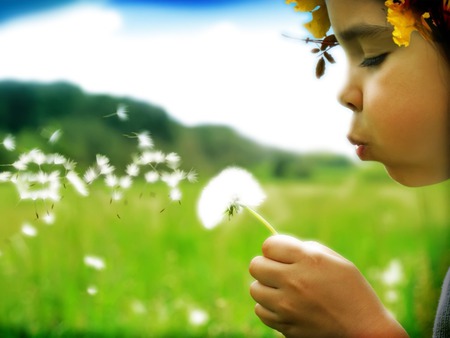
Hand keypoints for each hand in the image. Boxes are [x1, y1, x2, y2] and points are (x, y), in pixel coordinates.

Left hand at [249, 235, 407, 337]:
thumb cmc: (351, 290)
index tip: (282, 254)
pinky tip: (285, 306)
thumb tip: (278, 247)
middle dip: (266, 265)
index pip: (268, 245)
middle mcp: (294, 281)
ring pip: (254, 289)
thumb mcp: (334, 261)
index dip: (274, 248)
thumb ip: (304, 249)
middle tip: (279, 271)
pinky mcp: (285, 325)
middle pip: (256, 266)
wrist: (363, 330)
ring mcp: (287, 306)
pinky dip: (269, 307)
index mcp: (308, 260)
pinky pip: (261, 311)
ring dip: (265, 287)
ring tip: (283, 290)